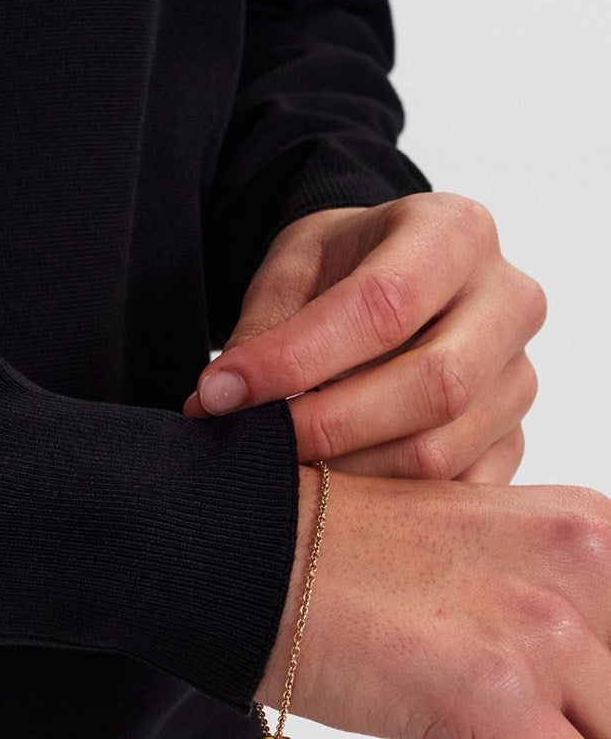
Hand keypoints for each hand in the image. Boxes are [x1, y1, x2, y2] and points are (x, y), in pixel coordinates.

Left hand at [183, 194, 546, 483]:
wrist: (394, 278)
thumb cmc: (342, 268)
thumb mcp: (294, 268)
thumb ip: (265, 329)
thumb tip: (218, 404)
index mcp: (456, 232)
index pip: (383, 304)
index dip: (295, 358)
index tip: (220, 392)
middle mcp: (510, 302)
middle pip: (435, 386)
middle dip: (328, 426)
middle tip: (253, 445)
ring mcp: (520, 377)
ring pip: (442, 450)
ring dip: (348, 474)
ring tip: (281, 469)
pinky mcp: (514, 439)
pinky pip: (455, 493)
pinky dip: (385, 506)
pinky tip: (330, 493)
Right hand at [261, 467, 610, 738]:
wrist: (247, 556)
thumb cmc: (342, 565)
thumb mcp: (486, 557)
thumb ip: (553, 604)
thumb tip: (592, 694)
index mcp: (589, 534)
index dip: (607, 712)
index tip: (568, 730)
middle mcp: (583, 567)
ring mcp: (543, 628)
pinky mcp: (496, 691)